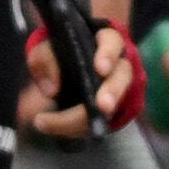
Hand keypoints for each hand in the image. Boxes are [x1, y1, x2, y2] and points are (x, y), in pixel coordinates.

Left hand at [19, 15, 138, 141]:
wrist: (69, 62)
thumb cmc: (62, 48)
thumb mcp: (47, 47)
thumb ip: (45, 59)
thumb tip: (51, 90)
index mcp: (105, 40)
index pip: (111, 41)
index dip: (108, 54)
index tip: (100, 69)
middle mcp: (118, 62)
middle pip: (123, 75)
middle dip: (113, 91)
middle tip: (103, 106)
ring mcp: (119, 86)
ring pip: (118, 101)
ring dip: (101, 116)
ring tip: (88, 127)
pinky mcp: (113, 107)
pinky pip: (103, 119)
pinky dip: (84, 126)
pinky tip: (60, 128)